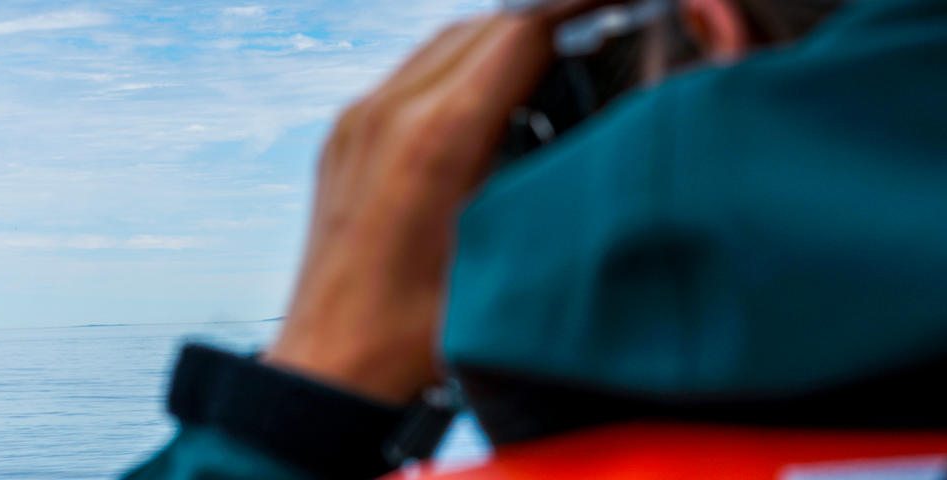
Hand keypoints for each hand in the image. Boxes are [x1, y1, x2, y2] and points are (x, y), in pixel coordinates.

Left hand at [262, 6, 585, 404]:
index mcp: (435, 138)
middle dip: (544, 27)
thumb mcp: (507, 254)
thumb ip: (548, 182)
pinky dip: (455, 71)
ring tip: (547, 69)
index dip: (577, 13)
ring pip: (444, 43)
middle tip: (594, 40)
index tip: (614, 11)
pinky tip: (486, 105)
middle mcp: (387, 114)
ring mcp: (357, 121)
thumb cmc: (416, 337)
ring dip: (497, 45)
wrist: (331, 369)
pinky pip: (408, 74)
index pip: (521, 32)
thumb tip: (598, 134)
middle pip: (484, 26)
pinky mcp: (342, 136)